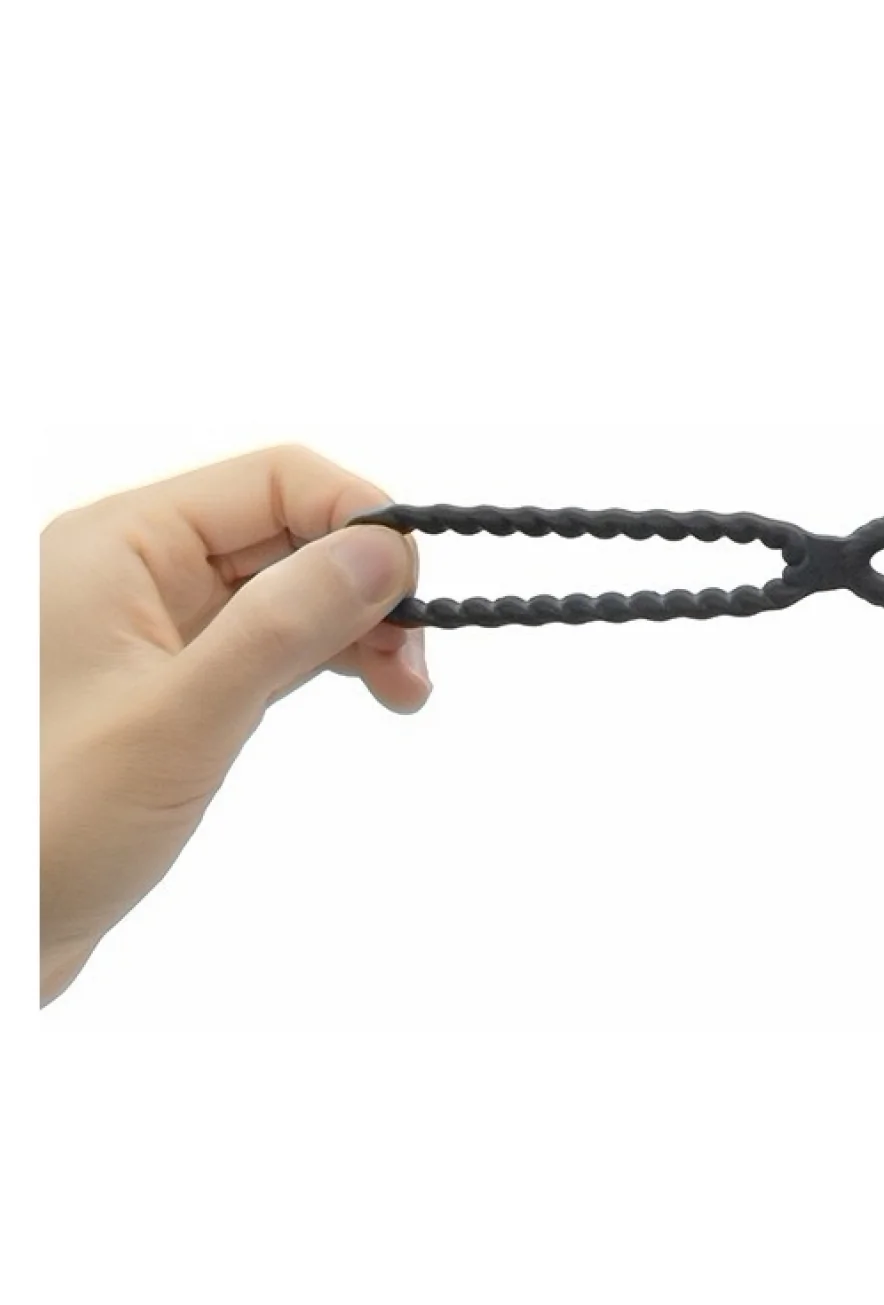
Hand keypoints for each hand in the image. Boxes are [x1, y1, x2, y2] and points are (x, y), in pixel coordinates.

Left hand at [39, 445, 430, 1004]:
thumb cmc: (45, 825)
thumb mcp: (180, 719)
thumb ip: (283, 625)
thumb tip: (384, 549)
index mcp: (121, 545)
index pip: (277, 479)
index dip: (360, 518)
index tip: (414, 594)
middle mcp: (141, 569)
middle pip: (293, 531)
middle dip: (370, 583)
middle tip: (418, 662)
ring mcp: (159, 627)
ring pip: (292, 589)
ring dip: (361, 624)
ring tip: (408, 689)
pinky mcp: (178, 683)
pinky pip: (274, 641)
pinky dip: (331, 657)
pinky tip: (371, 689)